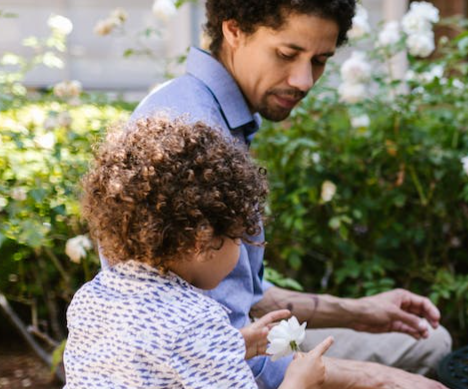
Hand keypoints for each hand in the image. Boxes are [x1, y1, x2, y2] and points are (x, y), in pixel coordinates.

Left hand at [240, 309, 290, 358]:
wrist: (231, 351)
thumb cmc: (237, 340)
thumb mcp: (247, 335)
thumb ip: (257, 333)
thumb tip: (267, 330)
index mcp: (258, 326)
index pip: (270, 317)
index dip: (279, 314)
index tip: (289, 312)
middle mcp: (260, 333)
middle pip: (274, 329)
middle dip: (283, 329)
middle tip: (293, 331)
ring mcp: (259, 341)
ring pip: (273, 340)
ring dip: (281, 342)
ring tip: (290, 343)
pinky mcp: (258, 350)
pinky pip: (269, 351)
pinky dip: (275, 352)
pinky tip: (281, 354)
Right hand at [280, 336, 333, 388]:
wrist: (295, 388)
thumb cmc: (294, 373)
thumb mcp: (295, 360)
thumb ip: (300, 357)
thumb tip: (301, 357)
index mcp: (314, 356)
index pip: (322, 347)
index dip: (327, 342)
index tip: (332, 338)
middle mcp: (321, 365)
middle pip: (315, 361)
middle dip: (309, 363)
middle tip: (300, 368)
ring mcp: (322, 374)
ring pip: (316, 370)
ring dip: (311, 371)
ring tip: (301, 375)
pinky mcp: (322, 383)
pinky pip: (317, 378)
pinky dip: (312, 379)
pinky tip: (305, 381)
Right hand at [322, 356, 448, 388]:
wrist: (320, 370)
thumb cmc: (332, 377)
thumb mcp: (352, 382)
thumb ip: (362, 382)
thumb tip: (368, 383)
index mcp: (374, 373)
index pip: (400, 378)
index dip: (417, 382)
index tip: (433, 386)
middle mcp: (378, 373)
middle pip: (407, 379)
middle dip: (426, 385)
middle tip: (443, 388)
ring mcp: (376, 376)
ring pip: (404, 382)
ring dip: (421, 385)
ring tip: (439, 388)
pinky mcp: (373, 381)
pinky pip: (392, 386)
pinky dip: (405, 387)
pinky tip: (417, 388)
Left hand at [353, 288, 439, 338]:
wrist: (356, 316)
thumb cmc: (372, 308)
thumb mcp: (393, 313)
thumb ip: (409, 320)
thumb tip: (424, 327)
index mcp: (402, 296)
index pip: (423, 302)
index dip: (432, 310)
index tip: (437, 320)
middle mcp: (402, 305)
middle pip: (421, 312)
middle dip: (428, 320)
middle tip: (434, 328)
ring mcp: (398, 315)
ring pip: (415, 322)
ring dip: (421, 328)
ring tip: (424, 335)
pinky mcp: (394, 324)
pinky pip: (408, 328)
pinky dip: (414, 332)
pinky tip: (418, 337)